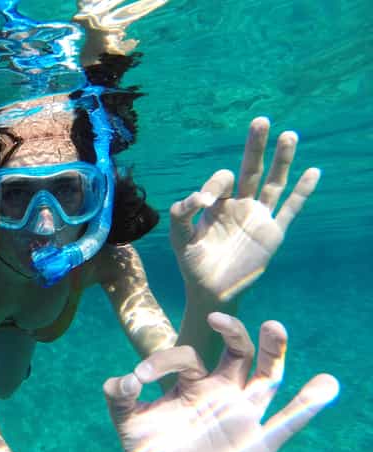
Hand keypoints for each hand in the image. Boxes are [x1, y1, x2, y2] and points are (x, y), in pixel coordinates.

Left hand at [104, 313, 337, 451]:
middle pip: (240, 352)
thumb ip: (119, 397)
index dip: (162, 361)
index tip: (138, 376)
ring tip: (273, 326)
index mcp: (194, 382)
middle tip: (217, 317)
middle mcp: (223, 392)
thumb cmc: (150, 450)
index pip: (187, 357)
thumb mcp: (128, 421)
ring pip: (268, 376)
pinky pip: (288, 421)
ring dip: (274, 351)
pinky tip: (325, 385)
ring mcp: (243, 415)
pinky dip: (308, 404)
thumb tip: (125, 378)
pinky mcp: (257, 444)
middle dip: (233, 331)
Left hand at [170, 117, 318, 301]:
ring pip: (274, 183)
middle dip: (255, 146)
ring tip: (289, 135)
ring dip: (282, 160)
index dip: (215, 185)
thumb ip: (181, 213)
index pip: (222, 180)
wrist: (210, 291)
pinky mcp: (273, 233)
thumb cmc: (192, 263)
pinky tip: (313, 171)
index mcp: (218, 204)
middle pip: (251, 169)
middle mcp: (240, 205)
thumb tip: (201, 197)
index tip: (205, 201)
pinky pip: (290, 209)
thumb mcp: (179, 237)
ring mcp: (258, 218)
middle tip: (260, 120)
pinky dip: (302, 192)